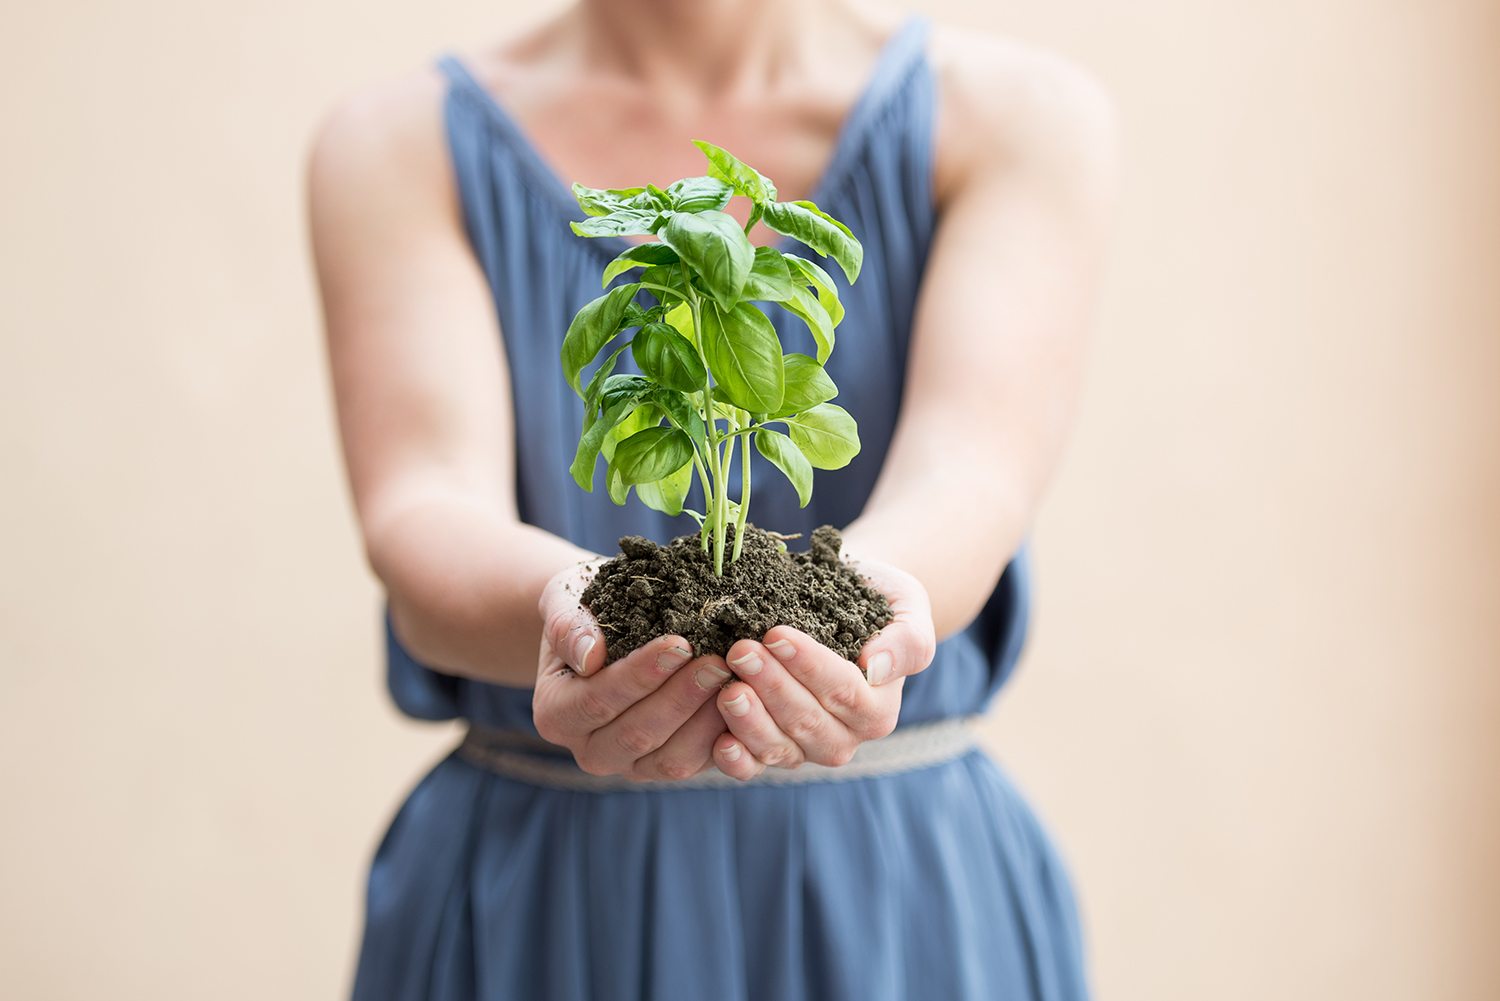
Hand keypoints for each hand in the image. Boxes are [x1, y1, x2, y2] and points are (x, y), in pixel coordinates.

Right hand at [532, 559, 733, 780]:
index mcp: (555, 714)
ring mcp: (630, 766)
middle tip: (719, 660)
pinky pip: (699, 762)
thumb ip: (569, 625)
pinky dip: (725, 735)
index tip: (679, 643)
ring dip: (707, 720)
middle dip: (681, 697)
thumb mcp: (566, 601)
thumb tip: (590, 655)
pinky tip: (746, 699)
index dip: (639, 675)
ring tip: (736, 677)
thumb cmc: (586, 609)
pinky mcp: (667, 767)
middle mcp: (589, 750)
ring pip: (672, 759)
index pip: (597, 701)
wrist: (607, 627)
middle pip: (637, 735)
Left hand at [709, 558, 937, 779]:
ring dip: (750, 720)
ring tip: (727, 689)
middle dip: (772, 686)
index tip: (776, 634)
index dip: (808, 665)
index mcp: (878, 708)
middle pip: (807, 719)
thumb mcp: (906, 607)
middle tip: (740, 651)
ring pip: (779, 746)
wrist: (844, 603)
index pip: (842, 690)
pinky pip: (756, 767)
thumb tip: (874, 666)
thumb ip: (906, 641)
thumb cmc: (877, 602)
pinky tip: (720, 741)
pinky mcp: (774, 751)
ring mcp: (807, 749)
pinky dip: (737, 759)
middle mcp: (845, 737)